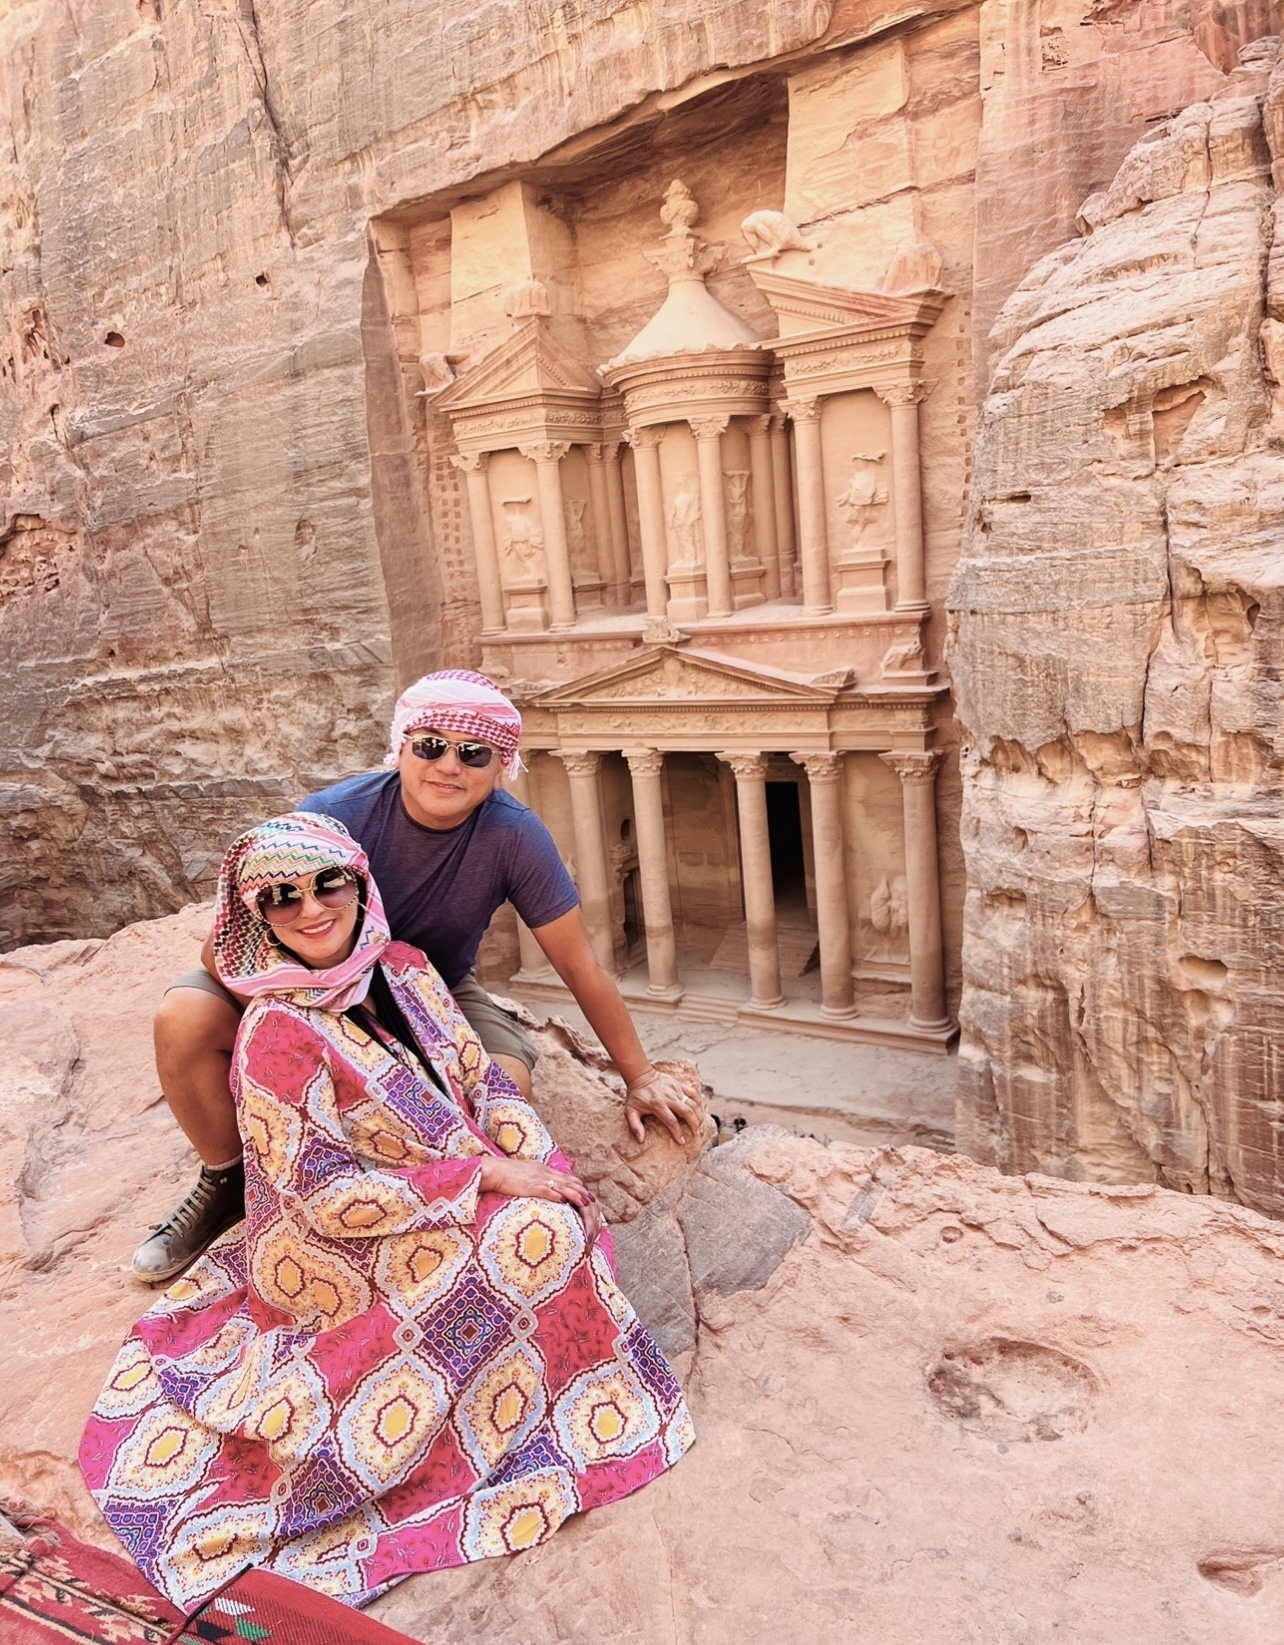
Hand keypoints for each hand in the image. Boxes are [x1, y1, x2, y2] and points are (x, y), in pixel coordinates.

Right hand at [478, 1155, 600, 1244]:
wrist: (495, 1170)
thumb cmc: (509, 1175)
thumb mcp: (530, 1174)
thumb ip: (541, 1180)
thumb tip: (551, 1192)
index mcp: (547, 1171)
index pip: (570, 1179)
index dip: (581, 1188)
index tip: (590, 1198)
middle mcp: (547, 1174)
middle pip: (571, 1184)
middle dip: (584, 1195)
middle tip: (593, 1205)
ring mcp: (540, 1179)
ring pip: (564, 1187)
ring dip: (577, 1196)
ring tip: (586, 1205)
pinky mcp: (531, 1186)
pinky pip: (547, 1191)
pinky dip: (558, 1196)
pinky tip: (565, 1203)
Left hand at [624, 1066, 704, 1145]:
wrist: (640, 1076)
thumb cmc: (636, 1096)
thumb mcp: (630, 1111)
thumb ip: (635, 1126)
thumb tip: (640, 1139)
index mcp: (657, 1105)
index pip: (671, 1121)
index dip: (678, 1132)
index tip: (682, 1141)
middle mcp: (669, 1097)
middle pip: (687, 1112)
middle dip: (694, 1124)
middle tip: (696, 1133)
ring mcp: (676, 1090)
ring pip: (693, 1103)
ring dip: (699, 1115)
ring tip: (700, 1125)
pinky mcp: (680, 1084)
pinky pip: (694, 1092)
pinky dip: (699, 1101)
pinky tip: (700, 1110)